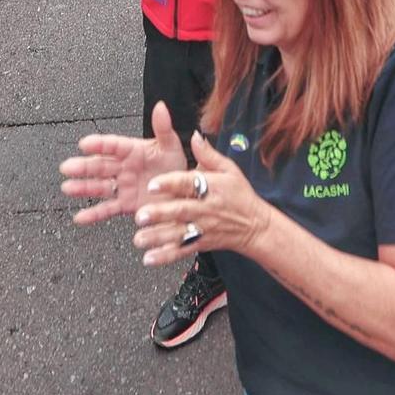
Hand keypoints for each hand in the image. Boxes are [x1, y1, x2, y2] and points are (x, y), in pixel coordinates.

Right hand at [61, 101, 189, 226]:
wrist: (183, 192)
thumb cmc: (175, 165)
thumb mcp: (171, 146)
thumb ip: (163, 128)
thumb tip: (160, 106)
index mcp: (132, 150)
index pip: (113, 145)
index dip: (99, 145)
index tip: (84, 144)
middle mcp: (123, 168)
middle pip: (100, 166)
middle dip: (83, 167)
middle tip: (67, 167)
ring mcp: (123, 187)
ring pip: (99, 187)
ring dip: (83, 188)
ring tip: (68, 188)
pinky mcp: (125, 205)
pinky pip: (107, 209)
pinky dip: (93, 214)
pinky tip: (79, 217)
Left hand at [133, 131, 272, 266]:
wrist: (255, 226)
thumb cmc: (240, 195)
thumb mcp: (229, 170)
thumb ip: (208, 155)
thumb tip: (195, 136)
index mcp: (212, 187)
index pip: (189, 184)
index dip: (170, 183)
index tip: (152, 185)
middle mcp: (206, 209)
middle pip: (181, 211)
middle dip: (160, 214)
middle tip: (140, 215)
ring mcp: (203, 228)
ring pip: (178, 233)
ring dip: (157, 237)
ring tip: (139, 239)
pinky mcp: (201, 243)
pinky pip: (182, 250)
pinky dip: (166, 256)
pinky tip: (149, 258)